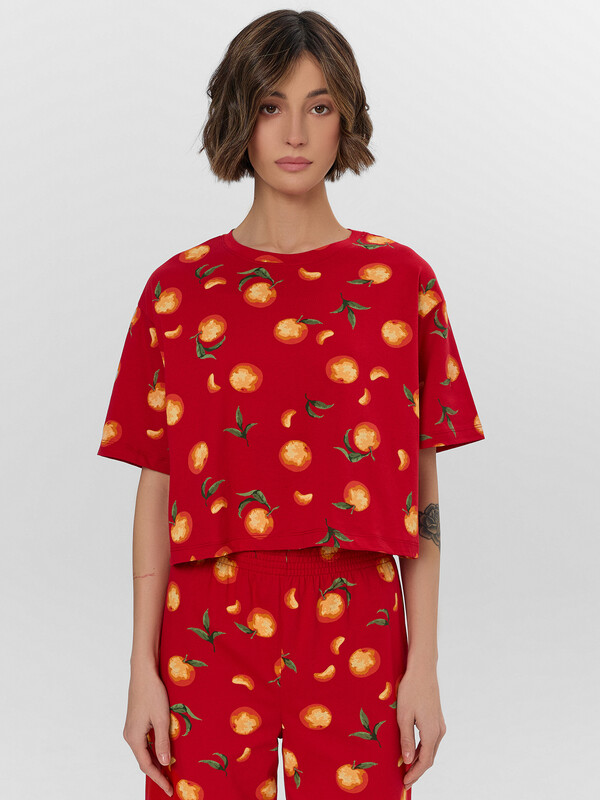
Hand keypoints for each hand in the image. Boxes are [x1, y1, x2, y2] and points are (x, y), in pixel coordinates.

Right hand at [123, 665, 173, 796]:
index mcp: (134, 738)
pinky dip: (153, 749)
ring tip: (169, 769)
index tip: (168, 789)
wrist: (143, 671)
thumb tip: (165, 763)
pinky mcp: (135, 721)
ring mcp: (131, 728)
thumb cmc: (152, 692)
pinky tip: (163, 749)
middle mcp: (129, 735)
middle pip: (143, 760)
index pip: (146, 766)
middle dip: (157, 772)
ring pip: (144, 751)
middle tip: (170, 782)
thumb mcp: (161, 718)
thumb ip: (163, 742)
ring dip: (156, 760)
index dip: (158, 778)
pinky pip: (144, 741)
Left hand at [396, 666, 446, 790]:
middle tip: (404, 779)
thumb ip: (406, 739)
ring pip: (430, 749)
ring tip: (406, 767)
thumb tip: (407, 761)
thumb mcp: (403, 715)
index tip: (405, 783)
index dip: (415, 774)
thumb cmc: (411, 690)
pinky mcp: (437, 718)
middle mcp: (439, 731)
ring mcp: (439, 724)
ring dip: (419, 759)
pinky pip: (431, 740)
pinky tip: (412, 750)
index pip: (424, 761)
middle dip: (417, 770)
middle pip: (429, 758)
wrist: (423, 669)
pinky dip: (422, 749)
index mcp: (431, 732)